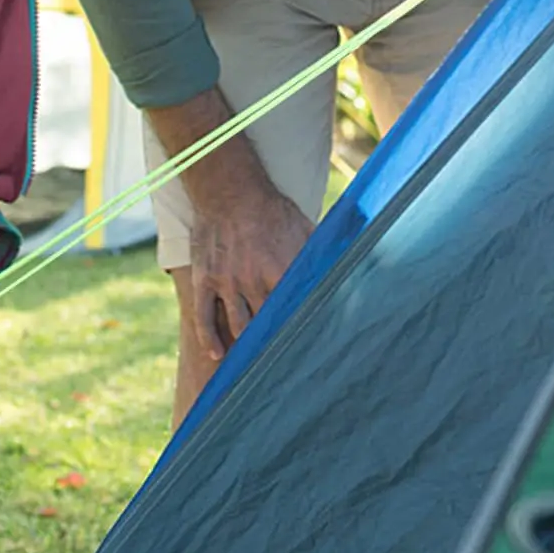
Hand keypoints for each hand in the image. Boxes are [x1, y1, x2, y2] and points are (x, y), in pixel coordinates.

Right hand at [189, 186, 314, 360]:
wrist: (229, 189)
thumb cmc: (272, 209)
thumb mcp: (304, 228)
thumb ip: (323, 251)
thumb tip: (349, 263)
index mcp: (280, 270)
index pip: (292, 313)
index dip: (297, 332)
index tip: (305, 349)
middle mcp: (252, 280)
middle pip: (264, 326)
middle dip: (272, 345)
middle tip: (280, 363)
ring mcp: (226, 282)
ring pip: (237, 325)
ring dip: (245, 346)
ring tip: (252, 363)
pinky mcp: (205, 279)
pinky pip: (203, 316)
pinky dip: (209, 338)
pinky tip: (218, 354)